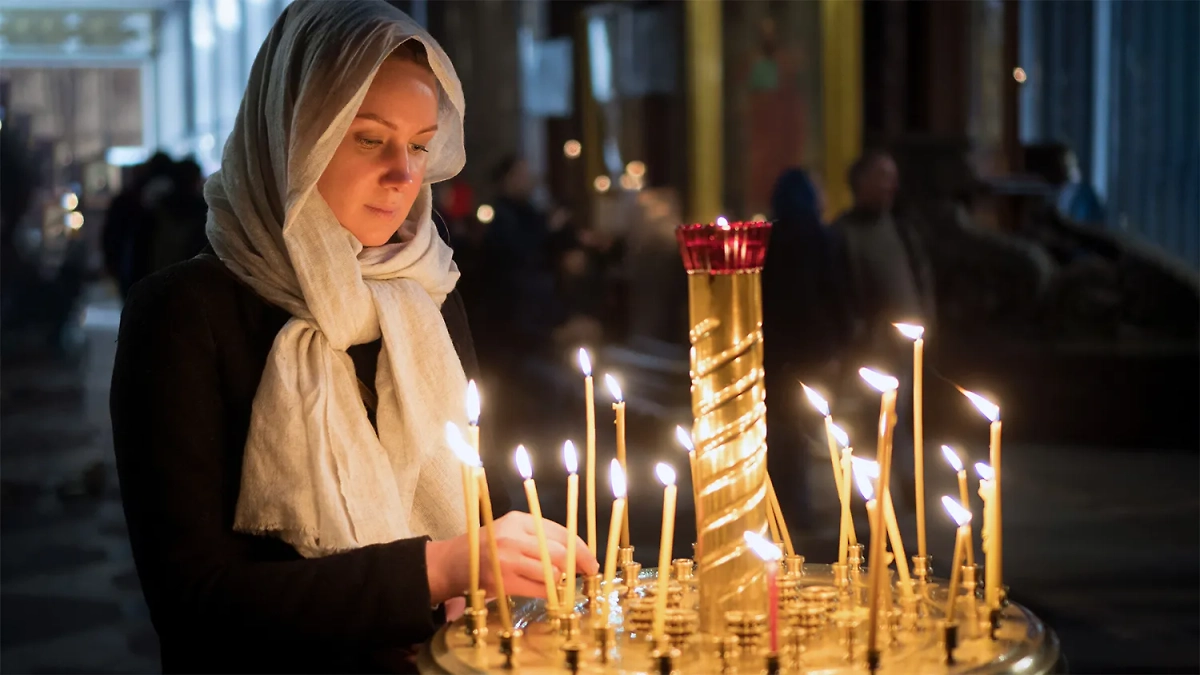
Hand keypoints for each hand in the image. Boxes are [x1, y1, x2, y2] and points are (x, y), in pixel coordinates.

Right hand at [426, 511, 597, 605]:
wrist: (452, 563)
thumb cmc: (488, 547)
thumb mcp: (512, 531)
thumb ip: (539, 537)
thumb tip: (575, 553)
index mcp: (519, 520)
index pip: (561, 532)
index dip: (581, 548)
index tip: (591, 561)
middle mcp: (514, 536)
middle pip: (560, 552)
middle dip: (578, 565)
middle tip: (586, 574)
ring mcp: (507, 559)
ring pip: (551, 572)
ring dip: (561, 581)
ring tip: (559, 582)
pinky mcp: (503, 581)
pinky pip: (539, 589)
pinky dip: (549, 593)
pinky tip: (548, 592)